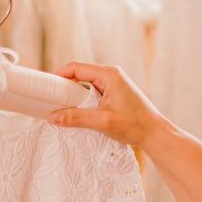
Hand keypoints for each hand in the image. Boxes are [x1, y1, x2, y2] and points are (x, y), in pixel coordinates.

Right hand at [47, 62, 170, 147]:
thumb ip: (76, 118)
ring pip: (86, 84)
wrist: (154, 133)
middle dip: (64, 86)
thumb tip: (53, 117)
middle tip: (50, 99)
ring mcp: (113, 84)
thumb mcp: (102, 122)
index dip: (59, 75)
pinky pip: (93, 92)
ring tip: (61, 106)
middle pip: (80, 74)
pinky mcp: (114, 94)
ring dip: (74, 95)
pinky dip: (83, 100)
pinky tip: (76, 111)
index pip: (77, 68)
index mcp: (109, 74)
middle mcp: (111, 75)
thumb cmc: (134, 125)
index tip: (46, 87)